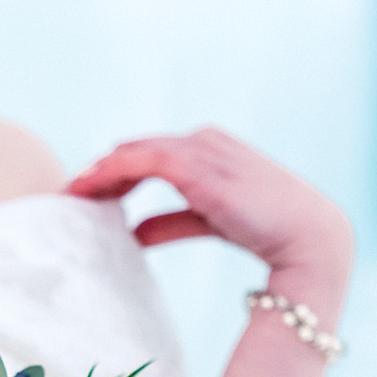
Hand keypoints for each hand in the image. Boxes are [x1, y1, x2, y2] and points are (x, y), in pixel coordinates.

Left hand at [65, 127, 354, 290]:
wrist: (307, 235)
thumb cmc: (266, 231)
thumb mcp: (210, 222)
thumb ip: (172, 221)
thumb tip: (134, 233)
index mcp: (211, 148)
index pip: (152, 153)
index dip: (117, 172)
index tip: (87, 192)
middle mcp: (204, 140)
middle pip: (137, 148)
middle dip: (101, 170)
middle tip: (68, 192)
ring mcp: (202, 149)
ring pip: (134, 152)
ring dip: (99, 171)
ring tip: (71, 192)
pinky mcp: (198, 167)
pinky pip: (142, 161)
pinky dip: (112, 173)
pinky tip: (89, 190)